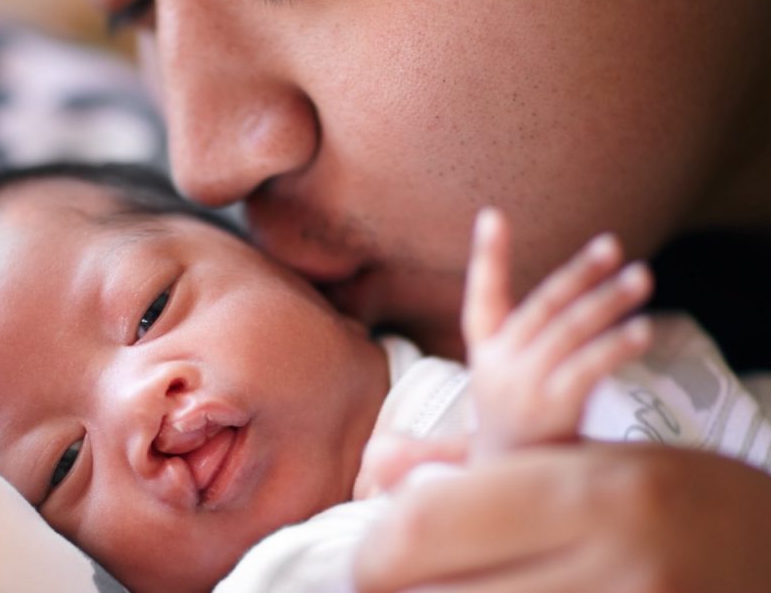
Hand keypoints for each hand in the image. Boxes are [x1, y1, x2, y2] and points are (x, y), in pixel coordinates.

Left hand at [354, 442, 770, 592]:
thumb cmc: (668, 494)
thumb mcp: (581, 457)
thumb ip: (473, 464)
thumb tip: (374, 466)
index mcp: (586, 492)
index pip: (433, 523)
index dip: (378, 546)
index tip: (369, 552)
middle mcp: (610, 565)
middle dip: (400, 589)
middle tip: (394, 579)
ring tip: (445, 583)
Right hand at [463, 209, 651, 456]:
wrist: (508, 477)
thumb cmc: (517, 412)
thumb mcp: (504, 367)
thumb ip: (528, 326)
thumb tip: (572, 282)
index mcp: (484, 346)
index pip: (482, 293)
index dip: (487, 255)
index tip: (492, 216)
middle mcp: (499, 361)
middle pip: (544, 307)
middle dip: (579, 273)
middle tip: (612, 244)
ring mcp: (524, 385)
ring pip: (569, 331)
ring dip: (608, 301)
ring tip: (641, 276)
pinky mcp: (552, 410)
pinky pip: (587, 369)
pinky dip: (614, 346)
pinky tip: (642, 329)